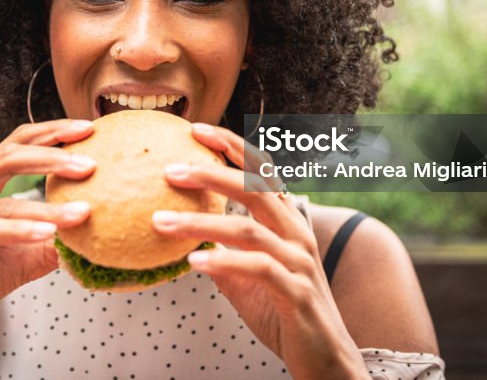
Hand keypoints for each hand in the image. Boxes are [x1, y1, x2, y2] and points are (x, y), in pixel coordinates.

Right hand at [0, 119, 96, 338]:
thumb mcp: (24, 254)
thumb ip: (55, 239)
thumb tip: (99, 231)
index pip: (17, 143)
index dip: (51, 132)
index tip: (88, 128)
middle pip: (10, 157)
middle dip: (53, 156)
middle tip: (90, 165)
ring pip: (5, 202)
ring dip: (47, 208)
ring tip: (83, 212)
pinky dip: (19, 231)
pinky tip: (47, 233)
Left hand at [152, 123, 365, 379]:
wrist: (325, 360)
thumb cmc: (285, 314)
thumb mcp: (247, 280)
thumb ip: (224, 256)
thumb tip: (188, 242)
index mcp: (286, 223)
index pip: (261, 172)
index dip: (231, 146)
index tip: (196, 130)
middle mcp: (295, 235)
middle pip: (254, 190)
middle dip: (211, 174)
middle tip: (169, 170)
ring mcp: (299, 262)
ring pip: (247, 230)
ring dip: (201, 224)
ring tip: (161, 222)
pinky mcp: (296, 293)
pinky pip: (258, 270)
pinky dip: (223, 263)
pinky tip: (194, 263)